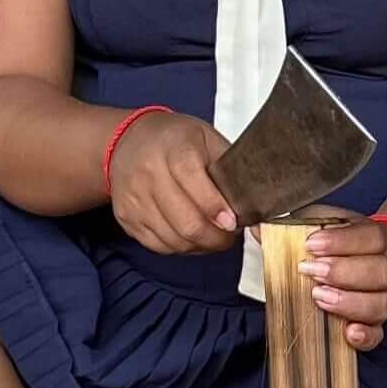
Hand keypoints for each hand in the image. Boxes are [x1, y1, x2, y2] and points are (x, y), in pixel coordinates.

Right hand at [108, 111, 238, 255]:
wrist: (129, 140)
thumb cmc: (176, 140)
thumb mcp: (210, 141)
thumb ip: (234, 174)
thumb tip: (261, 213)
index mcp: (174, 148)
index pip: (194, 182)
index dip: (216, 208)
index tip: (232, 222)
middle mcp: (148, 172)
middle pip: (185, 221)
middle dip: (215, 237)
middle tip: (229, 235)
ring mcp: (134, 197)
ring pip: (174, 240)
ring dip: (200, 245)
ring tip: (212, 234)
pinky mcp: (126, 217)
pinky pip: (158, 246)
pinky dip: (180, 247)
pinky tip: (191, 236)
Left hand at [294, 212, 386, 351]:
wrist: (376, 259)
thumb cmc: (341, 244)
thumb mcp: (322, 226)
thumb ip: (294, 226)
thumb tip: (256, 229)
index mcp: (374, 238)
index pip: (369, 237)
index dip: (342, 241)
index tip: (311, 244)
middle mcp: (385, 268)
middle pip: (378, 271)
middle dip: (343, 272)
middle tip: (312, 272)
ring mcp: (383, 297)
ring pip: (380, 303)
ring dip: (350, 302)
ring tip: (319, 297)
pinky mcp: (376, 324)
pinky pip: (378, 333)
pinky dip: (366, 335)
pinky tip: (349, 332)